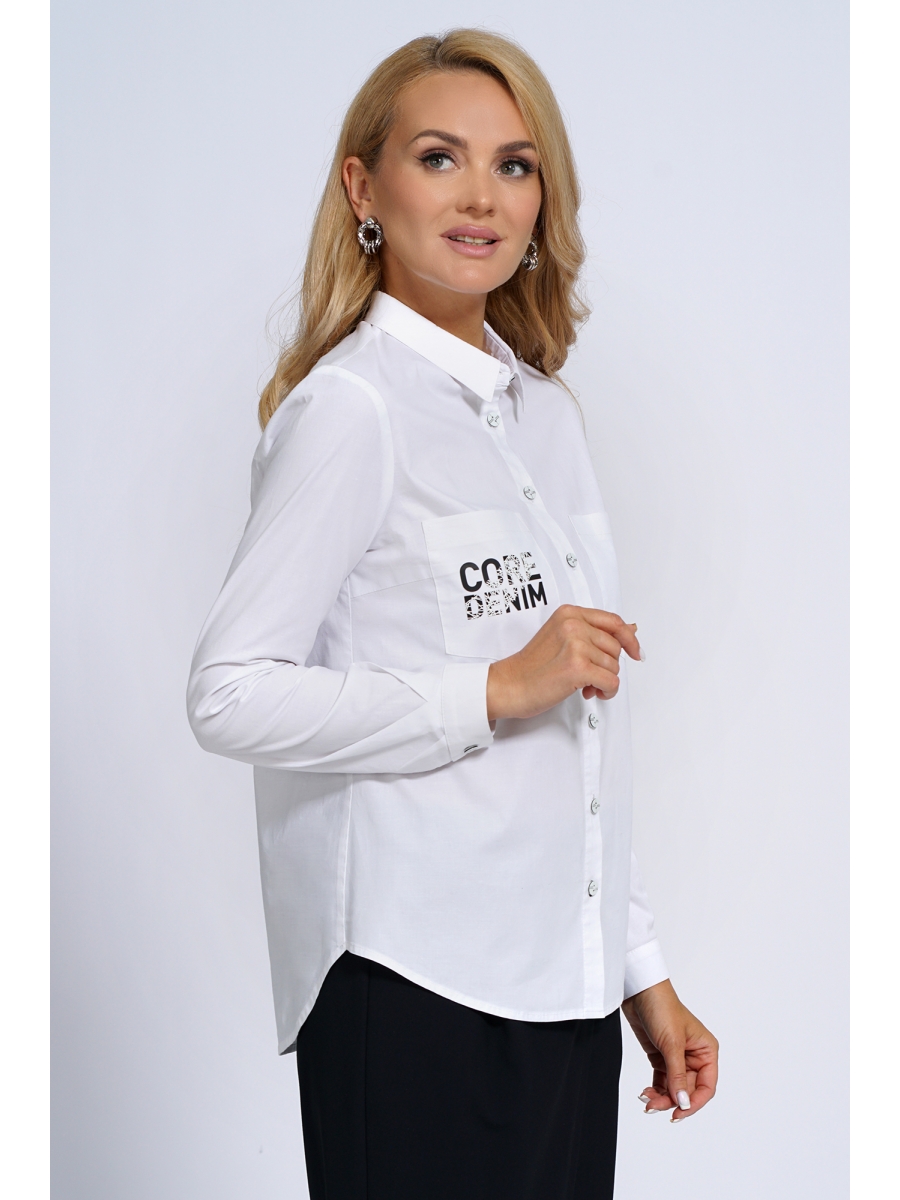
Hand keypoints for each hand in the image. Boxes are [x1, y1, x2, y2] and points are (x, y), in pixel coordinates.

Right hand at [486, 605, 641, 720]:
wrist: (510, 685)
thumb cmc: (532, 666)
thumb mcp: (562, 639)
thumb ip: (594, 633)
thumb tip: (631, 629)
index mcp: (569, 613)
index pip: (613, 621)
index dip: (628, 638)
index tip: (634, 651)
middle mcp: (573, 625)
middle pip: (615, 647)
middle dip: (607, 665)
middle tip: (589, 675)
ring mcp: (575, 645)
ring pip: (614, 666)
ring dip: (604, 680)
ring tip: (584, 684)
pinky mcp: (577, 667)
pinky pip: (611, 682)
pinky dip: (606, 692)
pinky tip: (591, 692)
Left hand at [621, 979, 717, 1121]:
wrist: (638, 991)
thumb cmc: (662, 1008)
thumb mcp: (672, 1044)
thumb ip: (677, 1075)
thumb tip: (683, 1102)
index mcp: (706, 1051)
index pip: (706, 1087)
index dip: (694, 1102)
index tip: (679, 1112)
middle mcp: (695, 1056)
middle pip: (688, 1090)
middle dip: (672, 1100)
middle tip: (655, 1106)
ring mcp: (677, 1058)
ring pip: (674, 1088)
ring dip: (662, 1098)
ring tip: (647, 1100)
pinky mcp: (661, 1057)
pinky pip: (662, 1081)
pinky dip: (655, 1090)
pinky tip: (646, 1093)